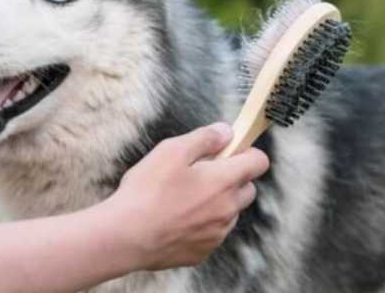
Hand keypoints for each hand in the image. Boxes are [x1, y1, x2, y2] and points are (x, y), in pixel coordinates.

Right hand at [101, 123, 269, 270]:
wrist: (126, 237)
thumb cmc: (146, 191)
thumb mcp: (171, 151)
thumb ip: (204, 138)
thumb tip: (226, 132)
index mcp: (224, 181)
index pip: (259, 162)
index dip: (246, 152)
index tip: (227, 151)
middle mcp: (228, 209)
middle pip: (248, 189)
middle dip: (232, 179)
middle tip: (200, 175)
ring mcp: (217, 234)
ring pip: (229, 213)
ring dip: (217, 204)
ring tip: (181, 200)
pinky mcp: (202, 252)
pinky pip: (211, 234)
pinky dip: (201, 226)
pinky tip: (174, 221)